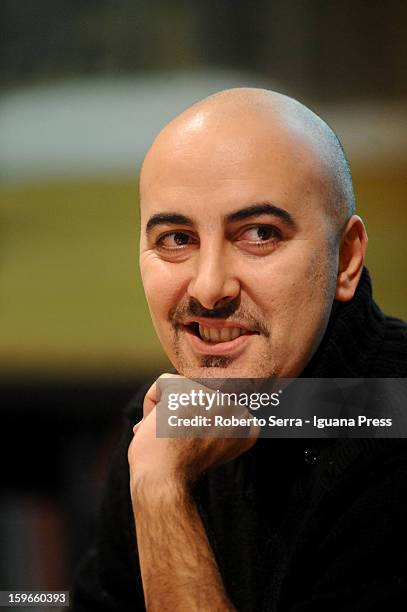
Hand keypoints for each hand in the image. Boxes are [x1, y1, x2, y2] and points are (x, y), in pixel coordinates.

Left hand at [128, 374, 258, 493]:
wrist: (164, 483)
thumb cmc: (181, 468)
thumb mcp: (213, 444)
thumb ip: (215, 420)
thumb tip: (195, 390)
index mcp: (247, 423)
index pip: (216, 405)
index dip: (197, 424)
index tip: (193, 445)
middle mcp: (234, 405)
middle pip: (198, 393)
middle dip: (181, 414)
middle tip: (177, 443)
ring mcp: (211, 394)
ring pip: (180, 387)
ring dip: (166, 411)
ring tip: (167, 436)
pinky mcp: (184, 389)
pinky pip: (161, 385)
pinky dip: (150, 406)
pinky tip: (157, 427)